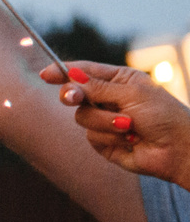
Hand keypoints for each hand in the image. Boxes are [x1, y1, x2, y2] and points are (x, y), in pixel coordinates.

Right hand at [51, 61, 189, 184]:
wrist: (177, 148)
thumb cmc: (163, 115)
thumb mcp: (131, 93)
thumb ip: (97, 87)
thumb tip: (71, 77)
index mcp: (120, 80)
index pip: (85, 72)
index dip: (64, 72)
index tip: (46, 74)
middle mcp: (110, 99)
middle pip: (75, 94)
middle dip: (76, 97)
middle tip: (74, 98)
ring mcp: (105, 121)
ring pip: (82, 117)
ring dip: (105, 122)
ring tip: (129, 126)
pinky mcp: (103, 142)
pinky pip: (91, 137)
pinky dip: (110, 137)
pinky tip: (131, 140)